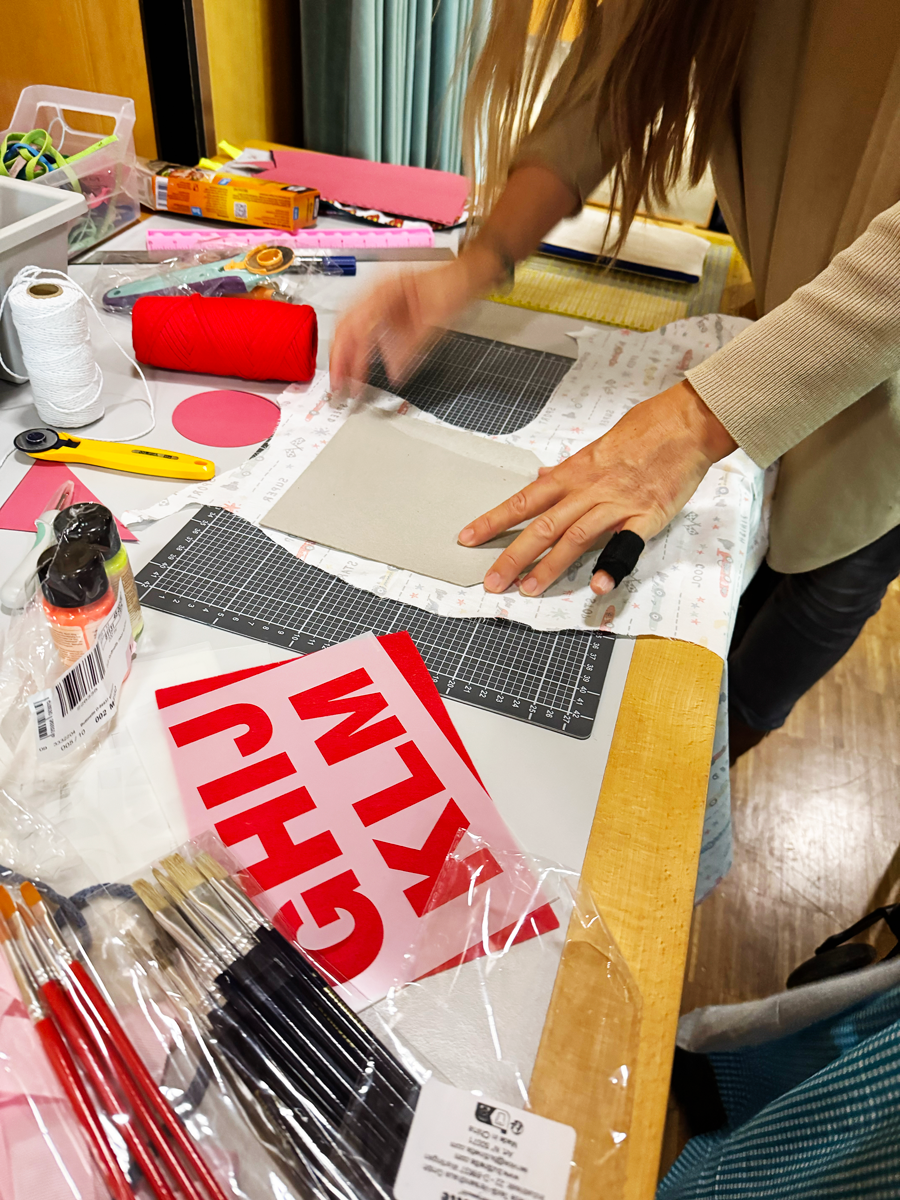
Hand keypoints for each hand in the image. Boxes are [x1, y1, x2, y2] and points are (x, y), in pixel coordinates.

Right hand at [329, 247, 501, 397]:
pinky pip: (362, 320)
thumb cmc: (453, 287)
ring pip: (347, 322)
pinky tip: (359, 357)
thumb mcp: (433, 324)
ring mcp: (377, 292)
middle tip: (338, 384)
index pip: (356, 331)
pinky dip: (357, 340)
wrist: (466, 272)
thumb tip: (393, 373)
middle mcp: (374, 289)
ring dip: (344, 350)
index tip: (348, 383)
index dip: (349, 361)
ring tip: (344, 374)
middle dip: (339, 358)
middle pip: (343, 326)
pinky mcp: (384, 299)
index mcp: (383, 292)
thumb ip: (408, 350)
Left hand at [458, 380, 736, 596]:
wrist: (684, 424)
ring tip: (528, 589)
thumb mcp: (595, 448)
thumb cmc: (642, 433)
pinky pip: (625, 545)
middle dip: (513, 555)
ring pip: (575, 537)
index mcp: (573, 475)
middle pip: (542, 526)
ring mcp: (616, 505)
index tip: (468, 537)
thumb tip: (540, 480)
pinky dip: (611, 566)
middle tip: (491, 581)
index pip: (523, 501)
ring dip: (550, 566)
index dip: (494, 521)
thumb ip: (568, 471)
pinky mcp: (646, 516)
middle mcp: (588, 491)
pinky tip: (597, 586)